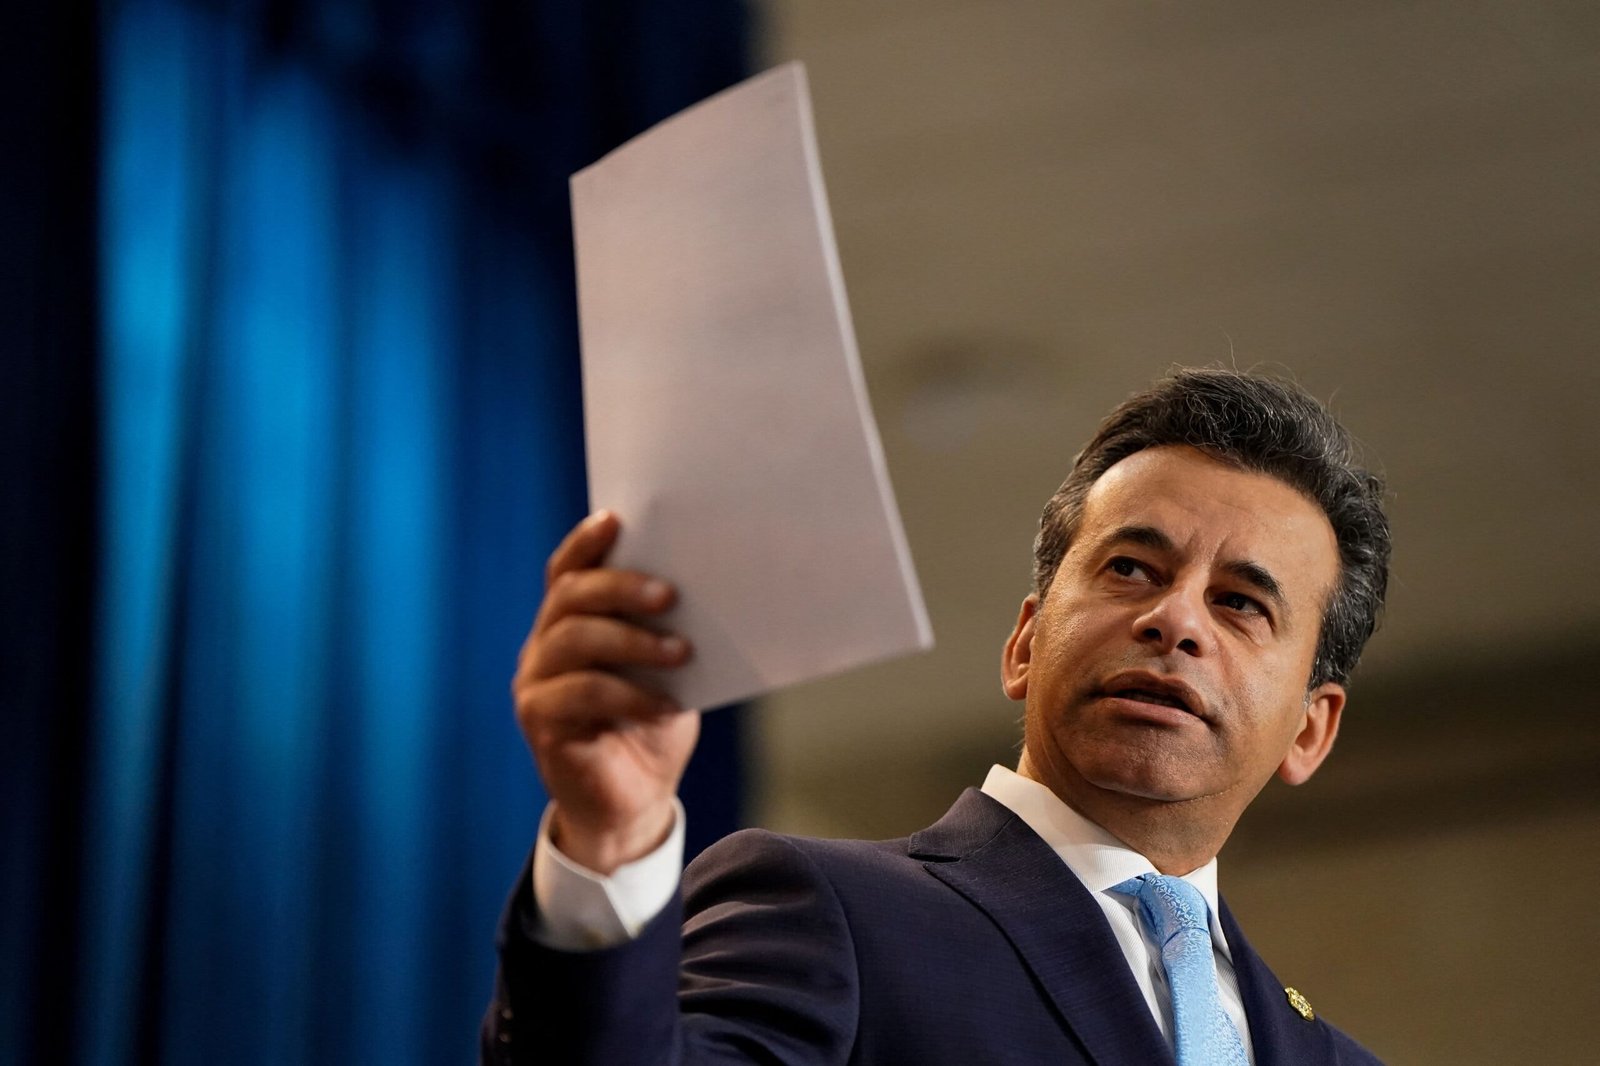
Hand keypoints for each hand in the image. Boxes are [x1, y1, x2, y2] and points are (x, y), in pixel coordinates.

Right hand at [512, 511, 698, 875]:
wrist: (635, 802)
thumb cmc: (653, 723)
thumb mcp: (666, 668)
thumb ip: (666, 629)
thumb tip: (706, 584)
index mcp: (570, 622)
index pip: (567, 571)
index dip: (586, 542)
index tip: (617, 520)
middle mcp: (544, 646)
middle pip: (569, 597)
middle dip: (619, 587)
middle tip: (669, 594)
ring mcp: (535, 682)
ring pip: (573, 639)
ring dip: (632, 641)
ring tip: (680, 652)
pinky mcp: (540, 721)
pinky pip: (581, 692)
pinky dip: (628, 694)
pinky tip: (664, 705)